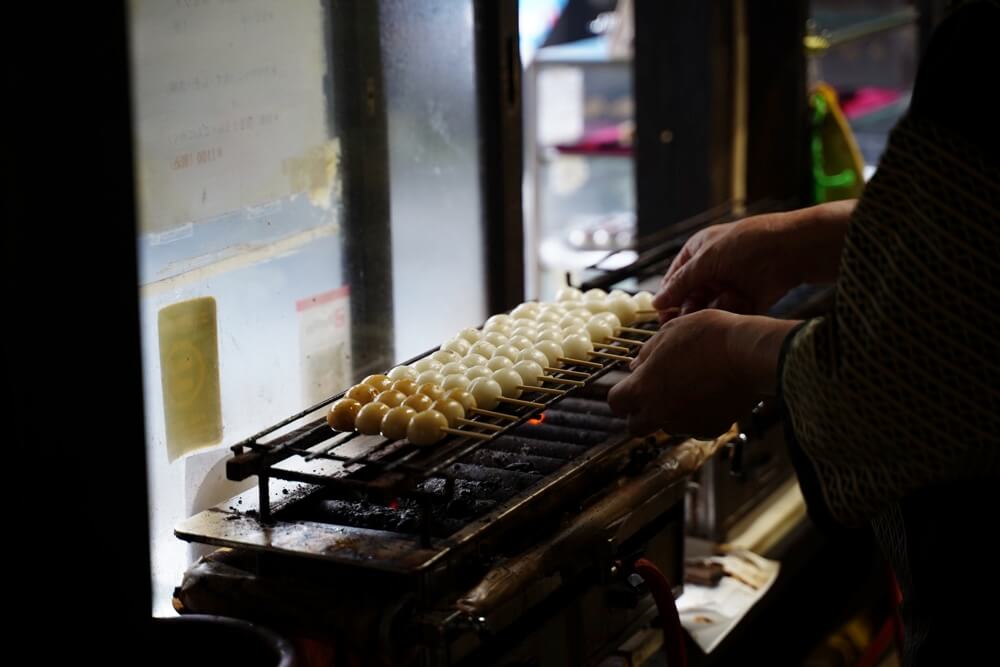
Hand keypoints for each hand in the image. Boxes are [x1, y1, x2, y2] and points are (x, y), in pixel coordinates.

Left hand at [607, 310, 799, 437]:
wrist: (749, 353)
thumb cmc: (709, 336)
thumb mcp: (670, 332)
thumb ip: (648, 353)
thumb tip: (636, 366)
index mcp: (644, 387)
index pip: (616, 403)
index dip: (621, 396)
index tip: (629, 388)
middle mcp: (660, 412)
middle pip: (636, 426)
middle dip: (640, 414)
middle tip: (655, 394)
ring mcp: (685, 424)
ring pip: (667, 427)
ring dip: (671, 414)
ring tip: (690, 388)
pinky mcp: (710, 429)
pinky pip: (695, 428)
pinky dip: (698, 417)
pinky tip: (709, 396)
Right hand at [654, 201, 855, 319]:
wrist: (792, 250)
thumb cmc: (747, 244)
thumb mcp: (706, 260)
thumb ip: (681, 283)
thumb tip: (656, 304)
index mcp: (698, 252)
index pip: (674, 279)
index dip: (668, 298)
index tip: (662, 318)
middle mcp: (712, 269)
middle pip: (689, 297)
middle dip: (688, 308)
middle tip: (684, 323)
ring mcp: (729, 285)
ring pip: (708, 307)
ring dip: (709, 311)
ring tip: (715, 310)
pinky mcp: (745, 300)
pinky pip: (728, 313)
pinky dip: (729, 312)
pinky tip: (736, 305)